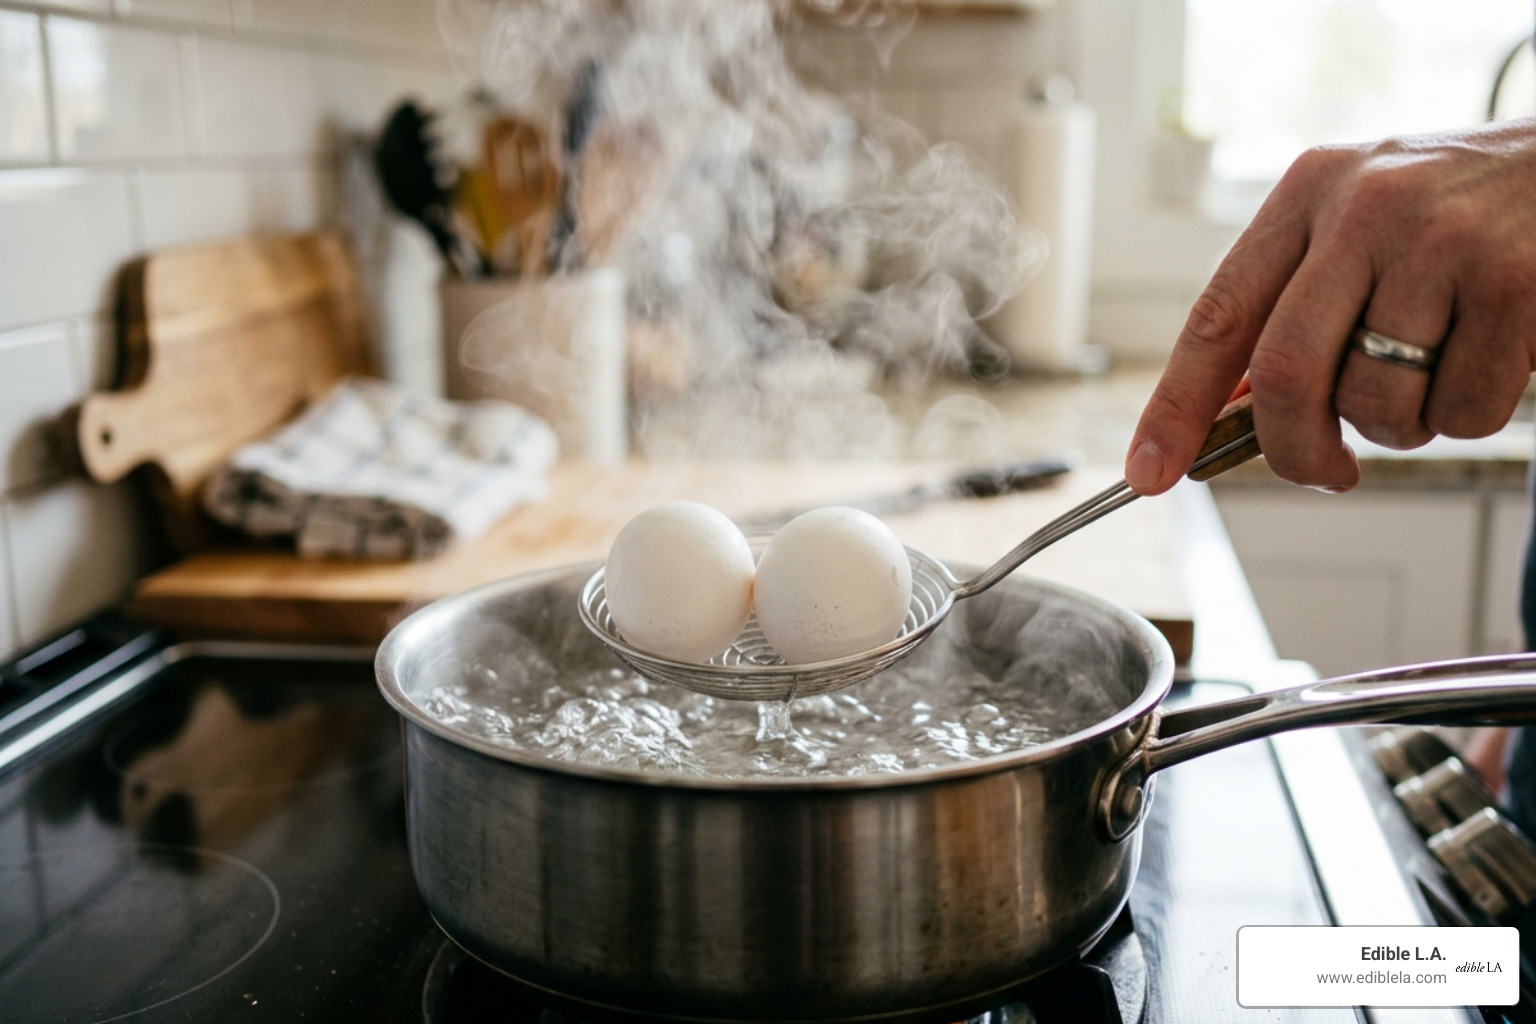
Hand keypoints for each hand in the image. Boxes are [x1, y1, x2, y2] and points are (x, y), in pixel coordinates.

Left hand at [1125, 117, 1535, 494]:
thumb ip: (1290, 306)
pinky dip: (1464, 417)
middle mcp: (1366, 208)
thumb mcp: (1358, 226)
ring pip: (1376, 401)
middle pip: (1286, 373)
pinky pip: (1460, 410)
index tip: (1149, 472)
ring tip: (1430, 375)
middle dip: (1293, 449)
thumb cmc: (1456, 209)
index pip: (1218, 316)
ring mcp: (1442, 242)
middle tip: (1323, 472)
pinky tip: (1485, 359)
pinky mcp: (1515, 283)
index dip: (1176, 406)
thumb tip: (1223, 415)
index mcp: (1308, 193)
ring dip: (1397, 427)